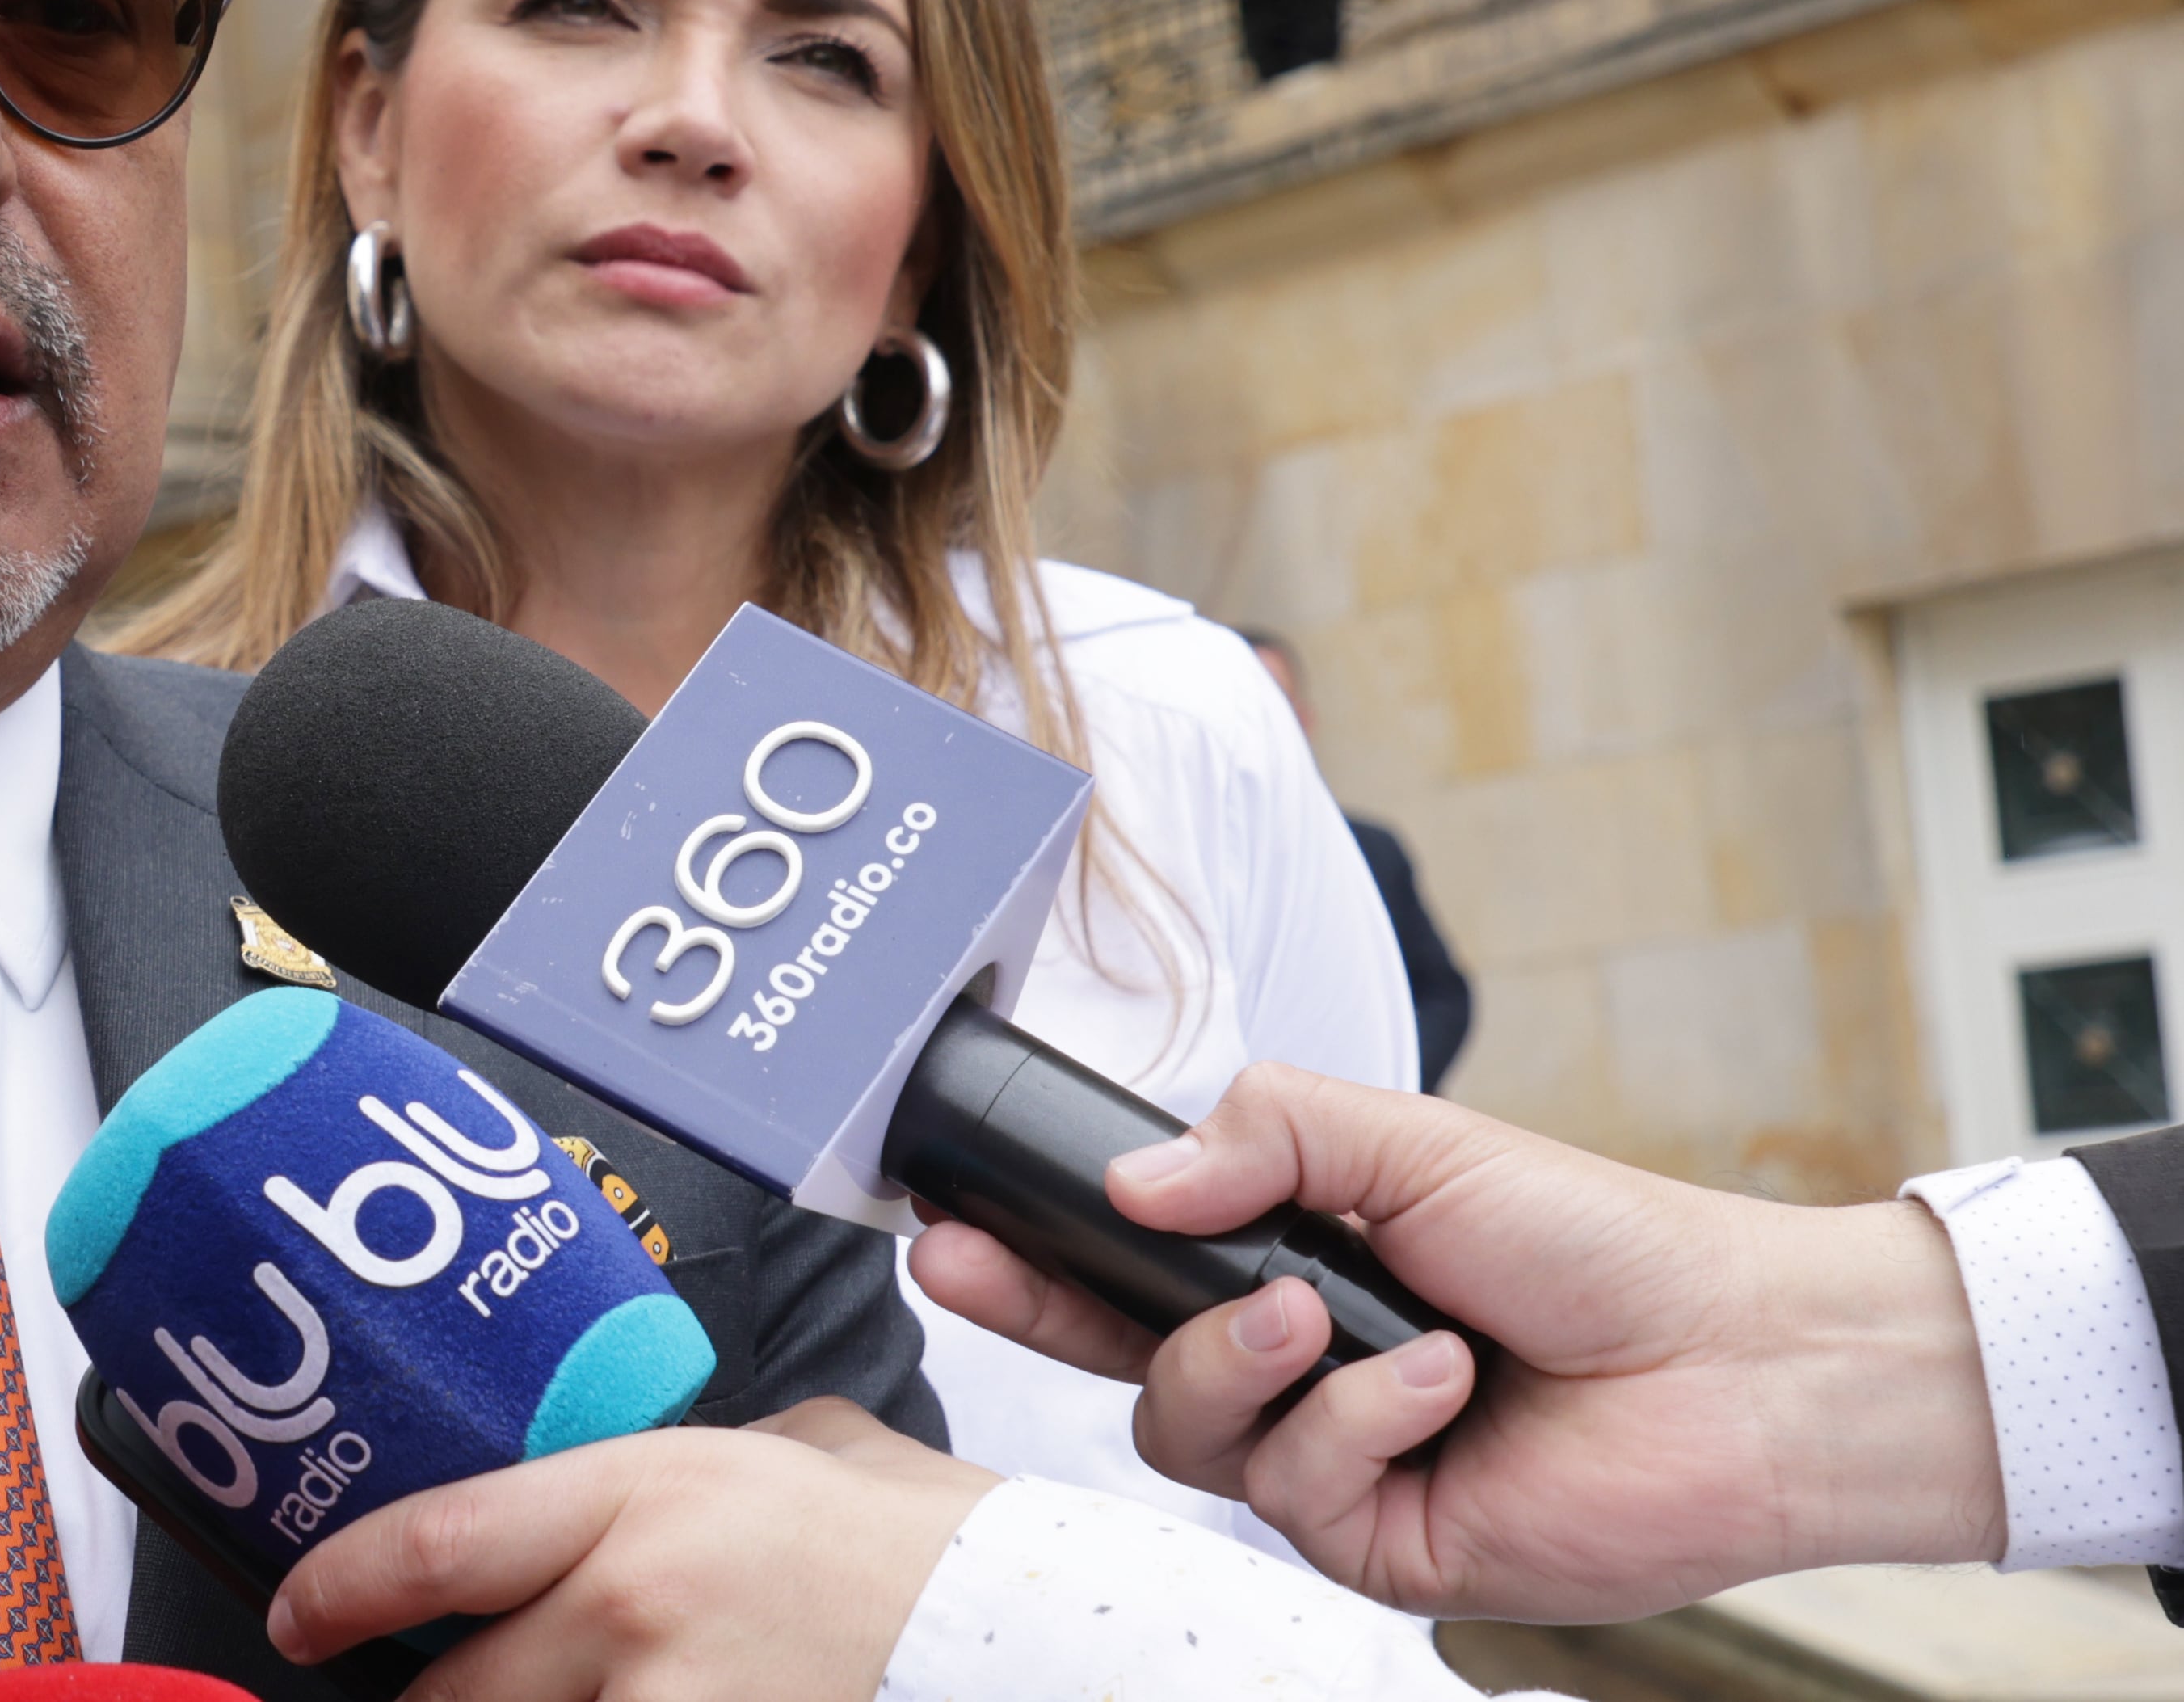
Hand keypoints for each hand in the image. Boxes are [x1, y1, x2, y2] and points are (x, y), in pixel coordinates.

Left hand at [267, 1401, 992, 1700]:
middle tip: (434, 1700)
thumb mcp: (814, 1454)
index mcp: (647, 1496)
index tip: (298, 1613)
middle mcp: (633, 1609)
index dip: (340, 1588)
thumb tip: (668, 1474)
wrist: (1051, 1641)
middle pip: (455, 1696)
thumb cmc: (945, 1553)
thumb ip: (715, 1460)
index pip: (437, 1545)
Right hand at [906, 1065, 2003, 1619]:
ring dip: (1241, 1366)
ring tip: (1337, 1317)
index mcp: (1285, 1268)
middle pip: (1112, 1362)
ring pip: (1184, 1433)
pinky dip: (1357, 1424)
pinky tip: (1442, 1386)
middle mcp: (1291, 1371)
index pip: (1118, 1269)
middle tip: (987, 1265)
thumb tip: (1132, 1182)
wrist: (1736, 1360)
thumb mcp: (1411, 1140)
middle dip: (1040, 1312)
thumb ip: (1264, 1132)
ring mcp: (1329, 1462)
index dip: (1022, 1256)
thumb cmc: (1593, 1240)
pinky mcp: (1377, 1545)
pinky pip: (1293, 1493)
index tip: (941, 1224)